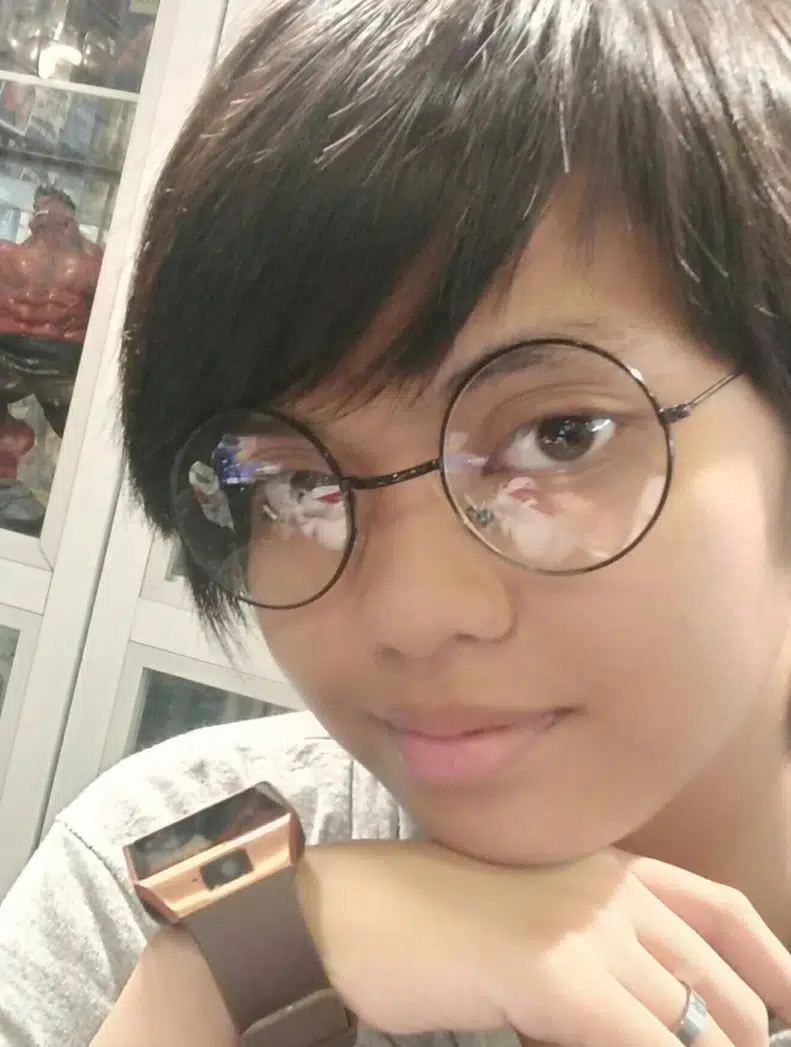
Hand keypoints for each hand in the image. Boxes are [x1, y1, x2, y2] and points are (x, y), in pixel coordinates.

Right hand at [297, 842, 790, 1046]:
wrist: (356, 910)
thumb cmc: (431, 922)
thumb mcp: (532, 925)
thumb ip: (597, 958)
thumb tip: (657, 1017)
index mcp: (607, 869)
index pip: (722, 912)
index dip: (773, 964)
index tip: (789, 1007)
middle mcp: (610, 891)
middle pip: (719, 985)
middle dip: (736, 1039)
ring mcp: (588, 931)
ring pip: (691, 1026)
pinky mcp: (558, 975)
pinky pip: (645, 1044)